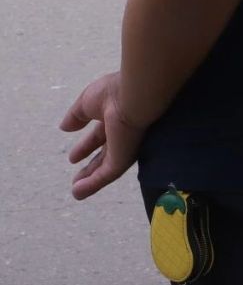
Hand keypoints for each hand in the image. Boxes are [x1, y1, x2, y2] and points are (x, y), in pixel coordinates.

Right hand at [60, 71, 146, 200]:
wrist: (136, 96)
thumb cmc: (114, 92)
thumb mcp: (88, 102)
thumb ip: (77, 115)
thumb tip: (64, 127)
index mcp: (116, 117)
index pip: (100, 136)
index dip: (86, 147)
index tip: (73, 158)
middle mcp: (124, 134)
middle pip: (105, 155)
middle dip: (91, 167)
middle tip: (77, 179)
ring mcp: (125, 147)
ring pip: (107, 168)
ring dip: (91, 180)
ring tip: (76, 191)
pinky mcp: (125, 159)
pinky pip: (107, 175)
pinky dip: (92, 184)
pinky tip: (78, 192)